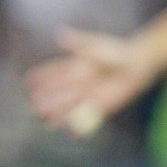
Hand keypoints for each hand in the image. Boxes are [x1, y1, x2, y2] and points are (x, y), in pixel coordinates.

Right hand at [25, 28, 157, 137]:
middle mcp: (74, 84)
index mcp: (71, 68)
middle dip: (45, 99)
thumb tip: (60, 34)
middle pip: (55, 94)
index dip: (40, 78)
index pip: (51, 74)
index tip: (30, 81)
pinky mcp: (97, 107)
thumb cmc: (116, 52)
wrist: (137, 65)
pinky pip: (82, 120)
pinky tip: (70, 132)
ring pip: (65, 108)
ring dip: (55, 114)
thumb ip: (79, 42)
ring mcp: (84, 97)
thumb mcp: (97, 45)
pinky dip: (76, 127)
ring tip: (44, 118)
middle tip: (36, 104)